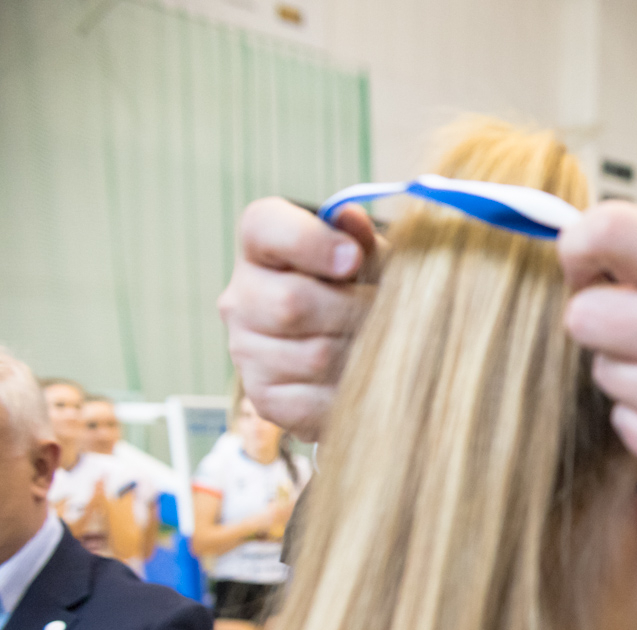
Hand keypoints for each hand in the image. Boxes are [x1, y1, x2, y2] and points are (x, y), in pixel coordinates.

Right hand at [217, 198, 383, 440]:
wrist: (354, 360)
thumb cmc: (362, 294)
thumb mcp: (371, 262)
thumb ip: (363, 241)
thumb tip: (351, 218)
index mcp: (263, 247)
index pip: (265, 227)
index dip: (310, 242)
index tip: (353, 258)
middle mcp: (241, 297)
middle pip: (291, 303)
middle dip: (354, 311)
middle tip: (391, 317)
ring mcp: (246, 350)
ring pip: (311, 356)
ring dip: (362, 354)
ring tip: (387, 349)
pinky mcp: (264, 398)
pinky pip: (312, 401)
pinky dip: (351, 394)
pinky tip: (367, 381)